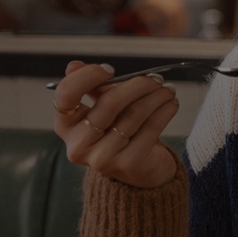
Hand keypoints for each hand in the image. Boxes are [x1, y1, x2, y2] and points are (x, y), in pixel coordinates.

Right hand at [54, 61, 181, 187]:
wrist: (138, 170)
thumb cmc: (117, 132)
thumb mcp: (101, 109)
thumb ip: (91, 88)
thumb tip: (74, 66)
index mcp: (66, 126)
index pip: (66, 94)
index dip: (87, 77)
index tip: (109, 70)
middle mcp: (79, 145)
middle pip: (109, 103)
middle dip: (137, 85)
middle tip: (155, 78)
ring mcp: (102, 157)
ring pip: (134, 114)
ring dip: (156, 96)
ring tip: (167, 89)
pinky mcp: (128, 164)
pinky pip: (150, 128)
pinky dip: (164, 112)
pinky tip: (171, 104)